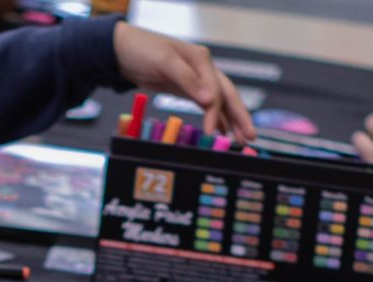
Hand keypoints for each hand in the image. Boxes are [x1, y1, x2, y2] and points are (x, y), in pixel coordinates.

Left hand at [112, 24, 255, 139]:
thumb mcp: (164, 62)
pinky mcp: (187, 88)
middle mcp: (202, 68)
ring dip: (231, 120)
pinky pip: (207, 104)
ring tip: (241, 139)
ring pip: (220, 101)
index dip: (216, 113)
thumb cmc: (141, 50)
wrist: (122, 50)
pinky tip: (223, 129)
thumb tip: (209, 101)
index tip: (213, 132)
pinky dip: (217, 117)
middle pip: (227, 94)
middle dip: (240, 116)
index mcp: (200, 59)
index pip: (215, 90)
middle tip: (250, 136)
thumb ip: (187, 80)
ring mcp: (196, 79)